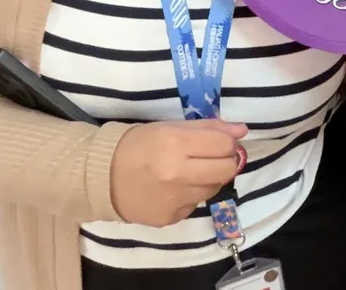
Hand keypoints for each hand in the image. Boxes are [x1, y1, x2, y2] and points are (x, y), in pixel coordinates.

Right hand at [109, 119, 246, 226]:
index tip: (221, 142)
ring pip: (213, 189)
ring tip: (192, 171)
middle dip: (226, 161)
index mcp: (177, 144)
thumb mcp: (172, 127)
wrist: (103, 177)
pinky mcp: (169, 218)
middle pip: (226, 170)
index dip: (228, 142)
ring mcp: (173, 200)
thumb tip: (242, 131)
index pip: (225, 145)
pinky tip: (176, 187)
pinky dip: (192, 194)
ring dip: (210, 178)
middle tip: (215, 157)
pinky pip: (195, 204)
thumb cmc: (140, 144)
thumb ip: (210, 128)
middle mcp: (177, 174)